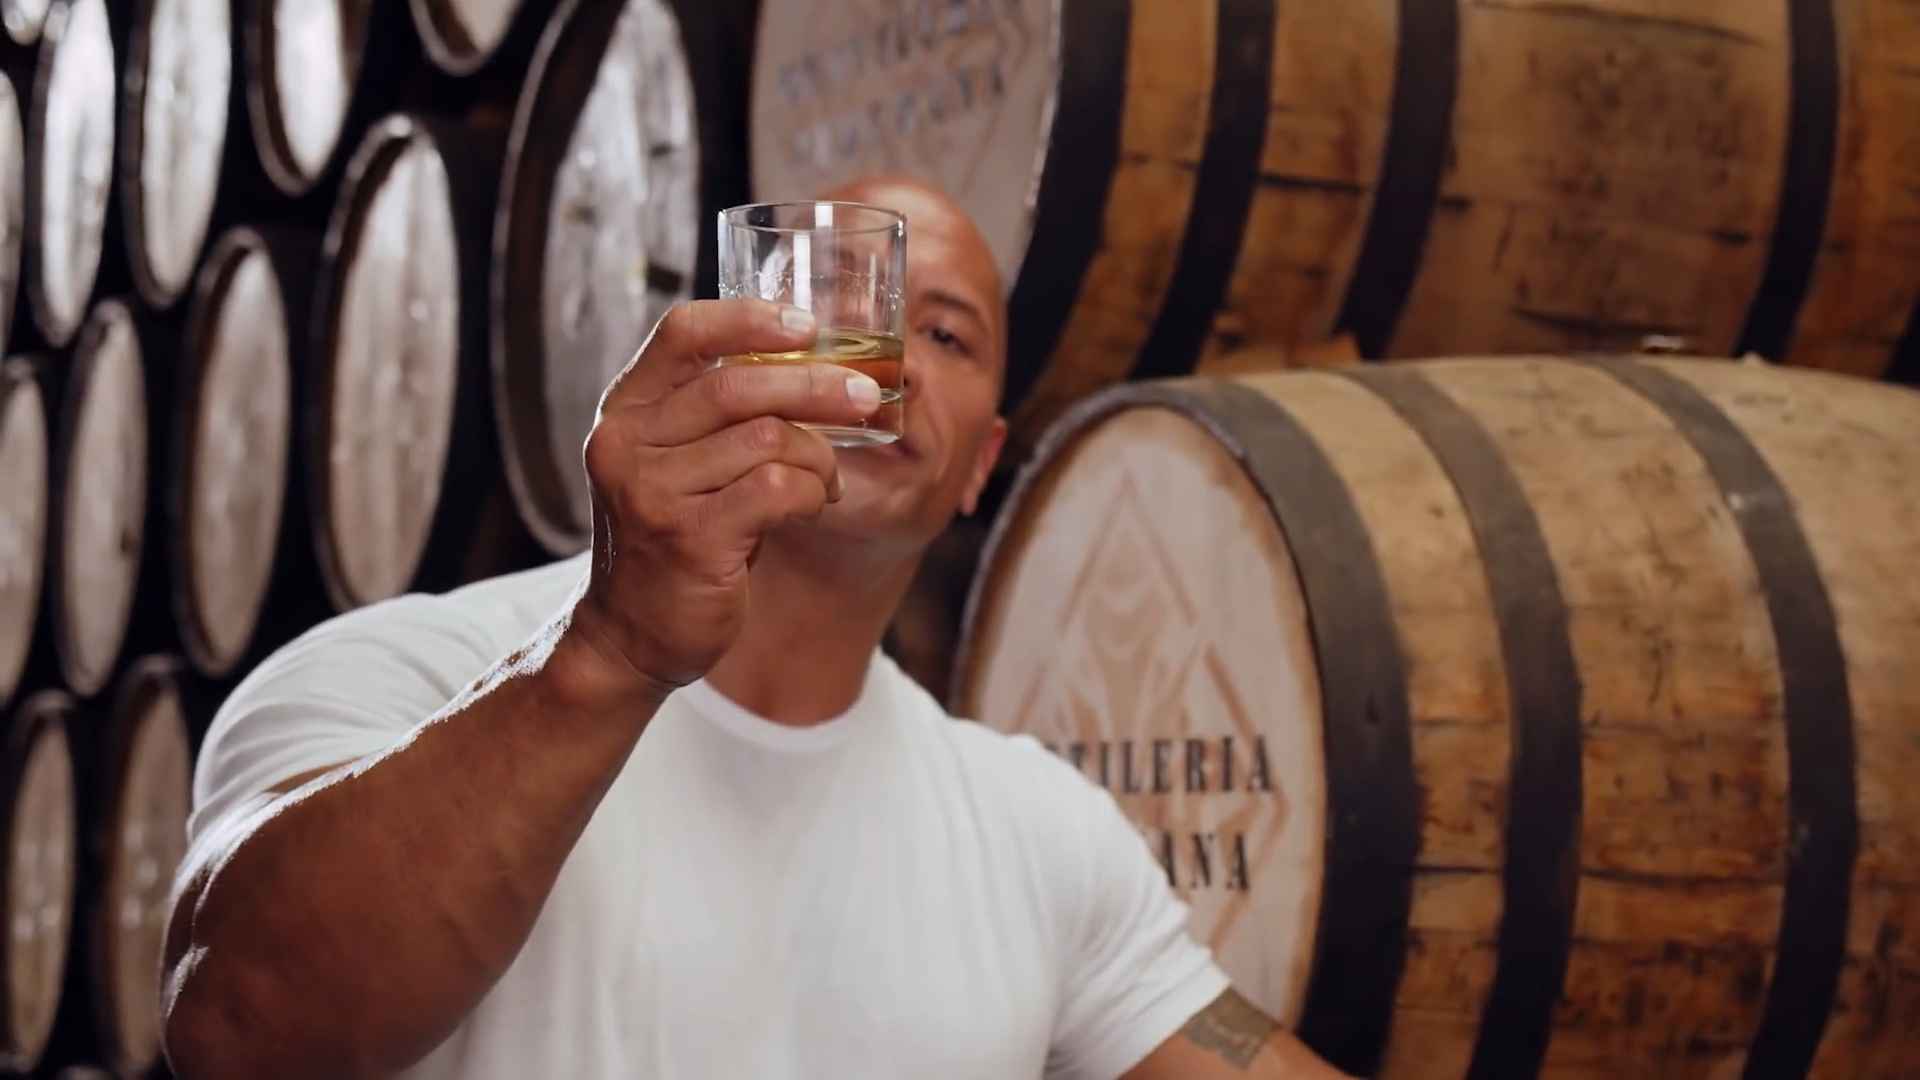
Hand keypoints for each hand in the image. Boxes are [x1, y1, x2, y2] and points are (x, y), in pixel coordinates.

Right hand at [562, 299, 880, 698]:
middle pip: (739, 386)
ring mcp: (653, 492)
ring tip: (826, 480)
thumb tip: (814, 358)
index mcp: (624, 411)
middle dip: (818, 386)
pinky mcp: (690, 539)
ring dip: (819, 457)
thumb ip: (718, 413)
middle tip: (866, 398)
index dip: (749, 319)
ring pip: (769, 439)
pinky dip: (813, 492)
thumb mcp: (677, 461)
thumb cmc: (675, 536)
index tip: (807, 325)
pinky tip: (813, 505)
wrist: (633, 633)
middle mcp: (626, 444)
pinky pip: (780, 489)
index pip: (682, 333)